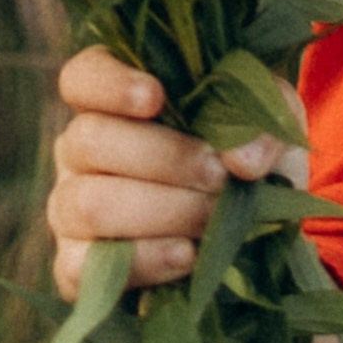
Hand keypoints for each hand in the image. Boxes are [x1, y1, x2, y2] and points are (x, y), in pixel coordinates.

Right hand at [48, 47, 342, 342]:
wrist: (253, 234)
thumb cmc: (250, 156)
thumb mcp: (272, 122)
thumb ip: (265, 121)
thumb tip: (243, 159)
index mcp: (115, 98)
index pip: (83, 76)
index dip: (110, 84)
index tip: (154, 97)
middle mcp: (80, 148)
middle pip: (90, 139)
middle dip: (164, 158)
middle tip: (219, 176)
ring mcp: (70, 207)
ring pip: (87, 202)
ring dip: (160, 210)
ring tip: (211, 218)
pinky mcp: (73, 265)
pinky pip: (80, 266)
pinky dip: (141, 261)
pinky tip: (185, 256)